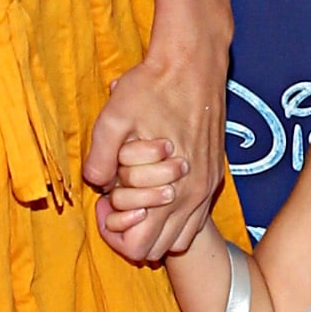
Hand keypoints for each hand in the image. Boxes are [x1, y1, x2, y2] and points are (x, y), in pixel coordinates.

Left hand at [85, 49, 227, 264]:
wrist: (195, 62)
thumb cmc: (153, 86)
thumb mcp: (114, 118)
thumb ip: (101, 158)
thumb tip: (96, 183)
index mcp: (170, 191)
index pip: (141, 249)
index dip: (115, 233)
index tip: (105, 203)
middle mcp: (193, 196)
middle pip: (159, 249)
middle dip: (134, 232)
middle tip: (117, 199)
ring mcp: (206, 187)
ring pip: (180, 236)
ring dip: (156, 225)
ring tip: (137, 194)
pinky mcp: (214, 175)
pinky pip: (196, 217)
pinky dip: (176, 214)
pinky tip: (158, 188)